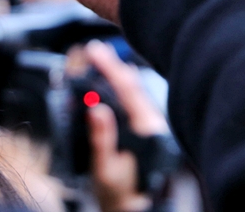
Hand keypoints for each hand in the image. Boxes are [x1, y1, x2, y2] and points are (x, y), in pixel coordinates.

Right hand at [85, 41, 167, 211]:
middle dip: (112, 65)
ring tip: (98, 60)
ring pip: (134, 91)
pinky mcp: (144, 129)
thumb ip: (102, 138)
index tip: (94, 51)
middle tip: (92, 50)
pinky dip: (119, 88)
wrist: (136, 208)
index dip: (110, 66)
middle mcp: (151, 123)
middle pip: (132, 85)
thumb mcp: (106, 169)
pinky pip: (132, 101)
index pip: (128, 89)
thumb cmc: (123, 194)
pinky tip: (110, 81)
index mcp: (145, 129)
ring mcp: (149, 125)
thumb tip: (97, 109)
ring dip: (115, 75)